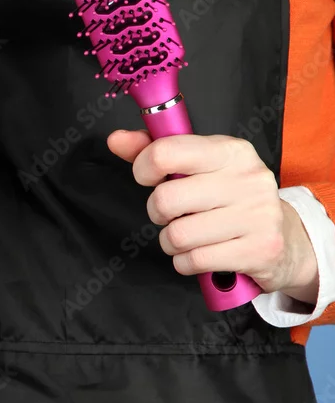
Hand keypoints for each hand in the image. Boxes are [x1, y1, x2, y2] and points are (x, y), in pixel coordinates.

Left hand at [107, 130, 318, 305]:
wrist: (285, 237)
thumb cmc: (231, 199)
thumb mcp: (201, 168)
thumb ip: (157, 151)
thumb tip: (116, 140)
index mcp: (231, 151)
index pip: (166, 152)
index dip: (143, 168)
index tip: (149, 178)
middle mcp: (247, 179)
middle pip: (165, 200)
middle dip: (158, 213)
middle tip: (173, 214)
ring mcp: (257, 215)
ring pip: (177, 235)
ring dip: (172, 243)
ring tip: (188, 237)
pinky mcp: (259, 250)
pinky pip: (194, 261)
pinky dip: (187, 263)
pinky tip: (201, 254)